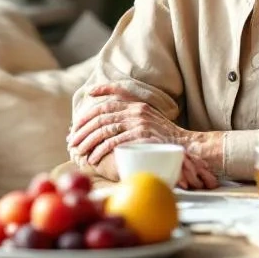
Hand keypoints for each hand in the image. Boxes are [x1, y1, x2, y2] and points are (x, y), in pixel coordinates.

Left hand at [69, 85, 218, 189]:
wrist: (186, 147)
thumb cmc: (165, 138)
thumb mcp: (150, 119)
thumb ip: (132, 116)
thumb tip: (110, 121)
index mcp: (138, 104)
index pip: (111, 99)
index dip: (92, 107)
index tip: (78, 118)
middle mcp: (137, 111)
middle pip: (101, 116)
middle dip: (83, 129)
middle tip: (72, 140)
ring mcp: (139, 123)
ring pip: (104, 129)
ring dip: (88, 141)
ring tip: (78, 151)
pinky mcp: (140, 137)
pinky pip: (113, 142)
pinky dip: (100, 150)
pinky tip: (92, 158)